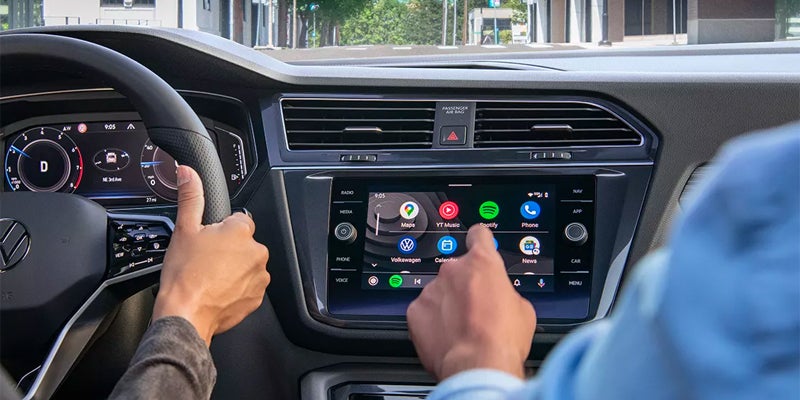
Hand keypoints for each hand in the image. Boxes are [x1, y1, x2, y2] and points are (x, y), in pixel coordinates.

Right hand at [152, 166, 269, 345]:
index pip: (237, 220)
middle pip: (243, 243)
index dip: (220, 230)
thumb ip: (191, 197)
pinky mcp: (257, 297)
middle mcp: (256, 252)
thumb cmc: (184, 276)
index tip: (207, 241)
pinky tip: (217, 291)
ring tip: (209, 277)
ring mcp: (259, 276)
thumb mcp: (183, 229)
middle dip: (227, 250)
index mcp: (241, 231)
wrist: (185, 315)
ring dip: (233, 269)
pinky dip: (236, 288)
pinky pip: (248, 286)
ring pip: (246, 265)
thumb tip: (188, 173)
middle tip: (205, 260)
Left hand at [407, 225, 535, 379]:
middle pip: (457, 270)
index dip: (480, 239)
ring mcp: (431, 289)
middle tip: (475, 310)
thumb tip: (501, 299)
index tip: (478, 241)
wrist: (477, 366)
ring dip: (448, 305)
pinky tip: (446, 336)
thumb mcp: (523, 309)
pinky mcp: (416, 310)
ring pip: (440, 292)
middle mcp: (453, 270)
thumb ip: (506, 292)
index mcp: (483, 263)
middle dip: (464, 286)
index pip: (478, 236)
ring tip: (461, 329)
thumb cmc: (502, 339)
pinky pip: (424, 311)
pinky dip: (432, 321)